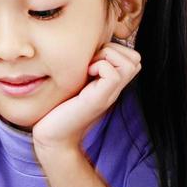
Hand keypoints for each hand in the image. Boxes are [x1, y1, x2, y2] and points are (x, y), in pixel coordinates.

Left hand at [32, 41, 140, 155]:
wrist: (52, 138)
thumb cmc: (58, 109)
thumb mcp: (75, 83)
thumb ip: (86, 69)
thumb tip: (87, 48)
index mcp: (110, 84)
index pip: (132, 57)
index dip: (114, 50)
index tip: (92, 59)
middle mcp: (114, 89)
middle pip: (135, 58)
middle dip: (112, 50)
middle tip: (91, 62)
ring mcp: (109, 95)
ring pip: (129, 63)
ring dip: (107, 57)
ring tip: (89, 69)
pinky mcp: (98, 100)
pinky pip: (113, 73)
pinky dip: (99, 67)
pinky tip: (85, 76)